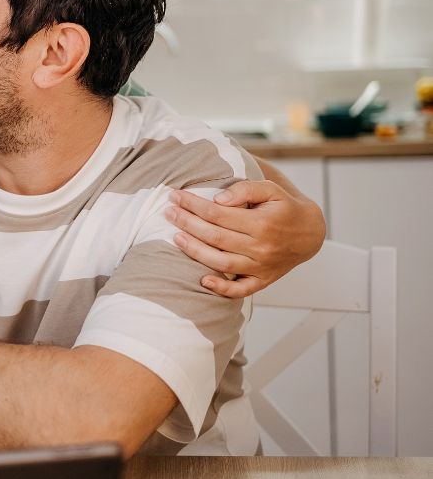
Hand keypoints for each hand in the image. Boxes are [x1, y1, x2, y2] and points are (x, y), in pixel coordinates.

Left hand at [164, 180, 325, 297]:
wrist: (310, 233)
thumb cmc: (284, 207)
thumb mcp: (271, 189)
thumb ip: (246, 189)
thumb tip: (218, 198)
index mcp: (263, 222)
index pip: (218, 214)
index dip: (193, 204)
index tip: (176, 196)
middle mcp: (261, 247)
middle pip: (215, 237)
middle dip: (187, 223)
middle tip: (168, 212)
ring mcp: (261, 266)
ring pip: (221, 262)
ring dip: (194, 251)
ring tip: (175, 237)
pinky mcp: (262, 280)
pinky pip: (241, 290)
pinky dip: (222, 288)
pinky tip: (203, 280)